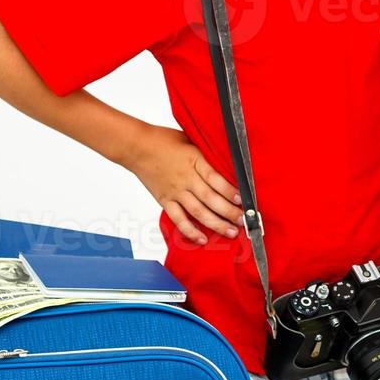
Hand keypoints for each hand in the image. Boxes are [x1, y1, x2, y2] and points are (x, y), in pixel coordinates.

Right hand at [123, 124, 243, 245]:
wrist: (136, 147)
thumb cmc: (164, 140)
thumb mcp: (191, 140)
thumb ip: (207, 154)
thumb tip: (228, 161)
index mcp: (194, 160)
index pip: (215, 179)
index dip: (230, 191)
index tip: (243, 200)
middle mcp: (185, 178)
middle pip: (210, 199)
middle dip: (229, 212)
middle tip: (243, 220)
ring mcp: (175, 191)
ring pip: (198, 212)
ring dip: (215, 224)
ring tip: (231, 232)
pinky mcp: (165, 200)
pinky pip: (178, 219)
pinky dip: (190, 231)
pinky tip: (203, 239)